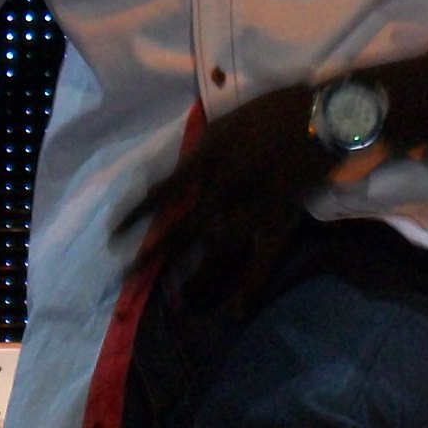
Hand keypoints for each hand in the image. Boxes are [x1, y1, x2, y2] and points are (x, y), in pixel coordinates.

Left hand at [116, 82, 327, 311]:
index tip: (113, 236)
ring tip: (175, 302)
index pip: (159, 197)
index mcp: (204, 165)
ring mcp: (248, 216)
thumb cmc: (267, 115)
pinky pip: (260, 265)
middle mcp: (219, 195)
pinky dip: (247, 290)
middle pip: (179, 234)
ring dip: (192, 280)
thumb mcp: (220, 127)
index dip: (134, 217)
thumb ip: (197, 156)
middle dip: (152, 258)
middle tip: (130, 278)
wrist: (315, 121)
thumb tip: (178, 179)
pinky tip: (235, 312)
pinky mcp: (275, 227)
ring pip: (212, 257)